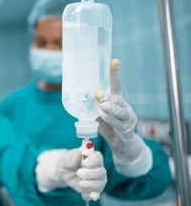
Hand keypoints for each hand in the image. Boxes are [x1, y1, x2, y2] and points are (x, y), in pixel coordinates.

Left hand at [35, 149, 106, 200]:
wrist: (63, 170)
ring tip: (81, 182)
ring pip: (100, 183)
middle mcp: (99, 169)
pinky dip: (95, 195)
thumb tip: (84, 153)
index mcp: (94, 158)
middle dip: (90, 173)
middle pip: (101, 172)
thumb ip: (78, 154)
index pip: (99, 158)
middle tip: (79, 172)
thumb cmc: (70, 160)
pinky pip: (97, 193)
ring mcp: (97, 180)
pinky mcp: (92, 189)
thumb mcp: (72, 155)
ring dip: (91, 183)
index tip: (84, 163)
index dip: (93, 161)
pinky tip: (92, 196)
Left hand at [95, 59, 151, 176]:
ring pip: (120, 111)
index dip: (115, 74)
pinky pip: (120, 124)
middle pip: (118, 98)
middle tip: (99, 94)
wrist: (120, 144)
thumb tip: (77, 98)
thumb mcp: (98, 114)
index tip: (114, 62)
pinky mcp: (128, 129)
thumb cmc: (108, 125)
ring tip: (103, 106)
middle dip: (108, 96)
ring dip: (111, 108)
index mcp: (117, 100)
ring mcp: (128, 118)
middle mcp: (124, 107)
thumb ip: (92, 107)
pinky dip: (112, 120)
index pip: (116, 85)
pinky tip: (105, 116)